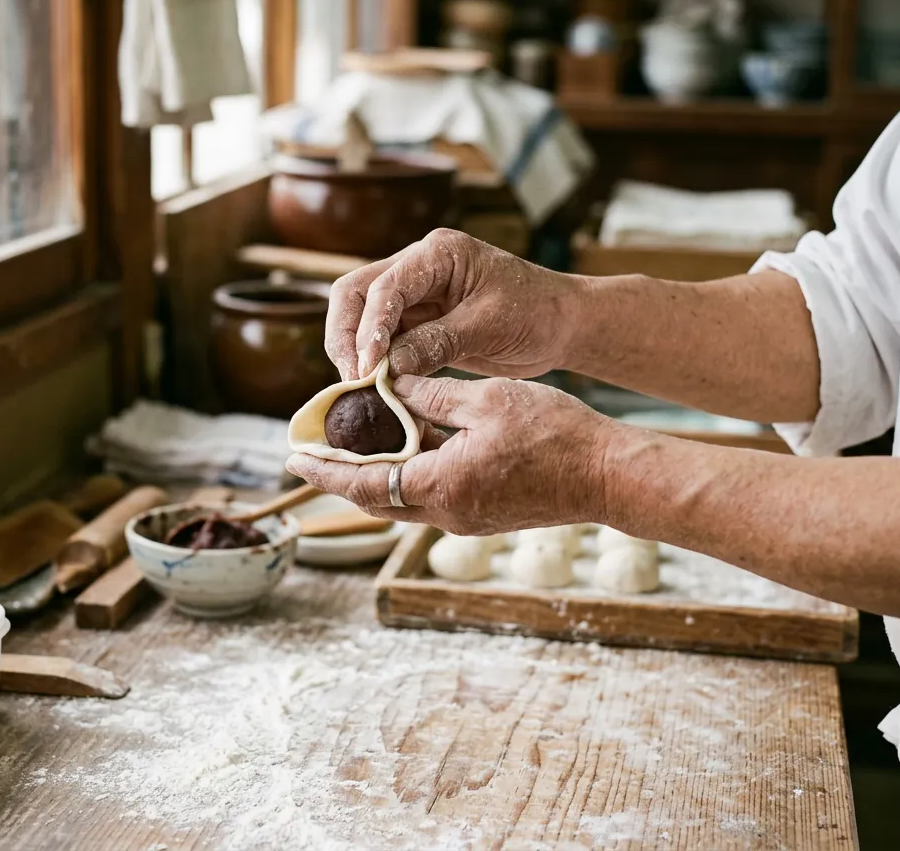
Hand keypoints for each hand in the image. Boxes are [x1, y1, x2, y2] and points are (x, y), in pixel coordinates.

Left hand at [286, 374, 615, 535]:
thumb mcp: (486, 400)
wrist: (607, 475)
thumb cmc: (554, 434)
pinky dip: (411, 470)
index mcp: (440, 485)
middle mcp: (446, 512)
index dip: (324, 471)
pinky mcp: (482, 514)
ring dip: (378, 470)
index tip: (292, 458)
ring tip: (355, 438)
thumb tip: (391, 382)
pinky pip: (431, 495)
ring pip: (404, 497)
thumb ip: (432, 395)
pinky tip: (408, 440)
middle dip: (342, 473)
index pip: (364, 484)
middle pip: (377, 497)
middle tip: (313, 449)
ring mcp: (465, 518)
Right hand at [325, 229, 580, 380]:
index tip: (368, 368)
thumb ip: (436, 343)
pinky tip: (374, 389)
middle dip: (346, 336)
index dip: (370, 329)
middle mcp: (417, 266)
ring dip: (353, 351)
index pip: (385, 286)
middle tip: (353, 379)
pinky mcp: (415, 320)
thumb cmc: (536, 314)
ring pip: (359, 317)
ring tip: (360, 389)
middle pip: (354, 293)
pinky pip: (380, 339)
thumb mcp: (488, 328)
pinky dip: (372, 362)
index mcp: (438, 253)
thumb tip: (387, 367)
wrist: (561, 324)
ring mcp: (413, 293)